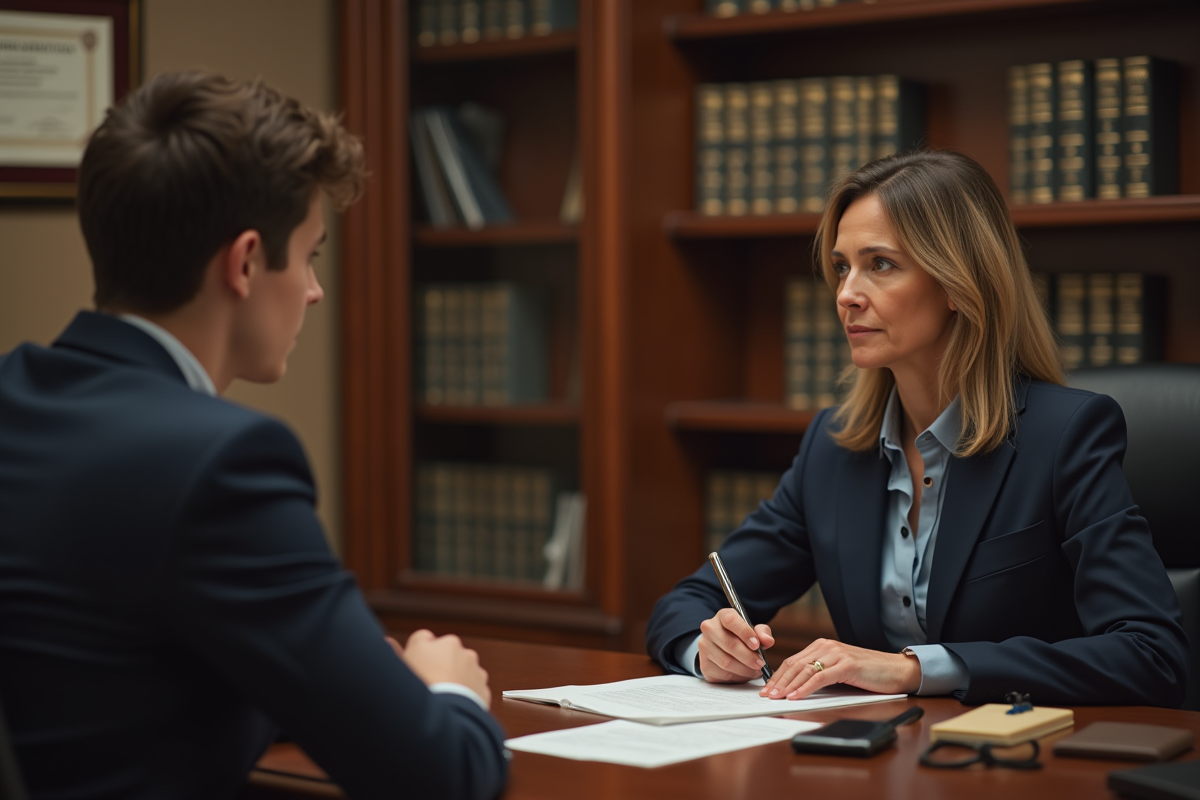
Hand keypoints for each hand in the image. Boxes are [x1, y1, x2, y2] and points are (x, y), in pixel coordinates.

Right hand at [392, 629, 491, 707]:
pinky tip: (453, 707)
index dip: (417, 655)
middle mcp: (460, 651)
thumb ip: (393, 653)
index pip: (424, 641)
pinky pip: (473, 689)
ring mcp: (474, 670)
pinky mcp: (483, 688)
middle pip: (445, 655)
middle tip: (426, 686)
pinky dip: (466, 696)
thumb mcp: (398, 669)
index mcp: (438, 643)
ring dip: (455, 680)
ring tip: (441, 699)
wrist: (446, 719)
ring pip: (462, 671)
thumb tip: (387, 642)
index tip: (413, 668)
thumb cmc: (418, 692)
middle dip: (439, 666)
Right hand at [698, 608, 775, 682]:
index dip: (745, 632)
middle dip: (748, 656)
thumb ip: (762, 632)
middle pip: (729, 644)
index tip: (756, 645)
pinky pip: (722, 674)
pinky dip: (737, 676)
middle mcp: (709, 629)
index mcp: (722, 616)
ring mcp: (704, 647)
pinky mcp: (704, 664)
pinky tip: (744, 674)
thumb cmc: (740, 637)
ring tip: (755, 670)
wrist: (721, 648)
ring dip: (744, 669)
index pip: (730, 620)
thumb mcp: (753, 631)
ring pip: (726, 661)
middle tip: (760, 663)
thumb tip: (768, 640)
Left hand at [760, 638, 920, 699]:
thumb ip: (820, 673)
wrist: (896, 670)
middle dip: (778, 681)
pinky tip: (796, 697)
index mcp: (822, 646)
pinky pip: (821, 678)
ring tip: (776, 697)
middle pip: (795, 665)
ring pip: (805, 671)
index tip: (766, 689)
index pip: (793, 661)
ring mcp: (837, 654)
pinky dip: (805, 688)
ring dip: (788, 686)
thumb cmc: (869, 673)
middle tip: (766, 695)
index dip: (777, 676)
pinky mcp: (847, 665)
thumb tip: (796, 688)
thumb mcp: (839, 670)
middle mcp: (827, 646)